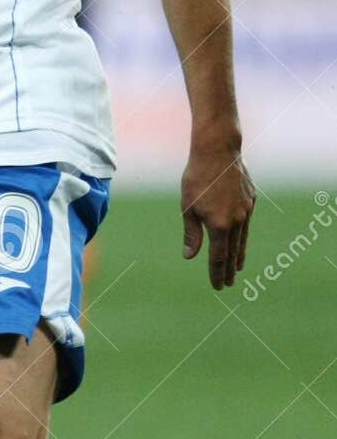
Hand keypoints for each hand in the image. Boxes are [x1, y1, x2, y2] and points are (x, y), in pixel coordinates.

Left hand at [181, 143, 254, 289]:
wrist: (218, 152)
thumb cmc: (197, 179)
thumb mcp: (187, 207)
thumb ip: (191, 234)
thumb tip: (190, 257)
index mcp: (219, 225)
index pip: (218, 257)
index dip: (217, 273)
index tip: (218, 286)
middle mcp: (237, 221)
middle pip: (232, 252)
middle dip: (229, 270)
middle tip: (228, 284)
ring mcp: (246, 210)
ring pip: (243, 239)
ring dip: (239, 255)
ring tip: (237, 268)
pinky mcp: (251, 199)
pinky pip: (246, 222)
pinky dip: (243, 234)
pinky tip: (240, 239)